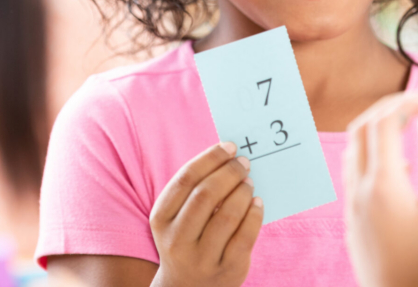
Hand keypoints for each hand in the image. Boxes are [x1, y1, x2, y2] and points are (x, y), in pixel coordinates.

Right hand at [149, 142, 263, 286]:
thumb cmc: (187, 239)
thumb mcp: (178, 217)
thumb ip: (195, 190)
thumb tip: (229, 157)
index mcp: (161, 219)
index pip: (185, 179)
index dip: (210, 158)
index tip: (229, 147)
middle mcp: (177, 240)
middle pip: (206, 195)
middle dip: (229, 173)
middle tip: (244, 163)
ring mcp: (202, 258)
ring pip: (227, 215)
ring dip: (242, 192)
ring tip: (248, 182)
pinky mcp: (227, 270)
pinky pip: (245, 236)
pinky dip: (254, 214)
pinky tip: (257, 203)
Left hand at [343, 93, 417, 286]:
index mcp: (383, 183)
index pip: (384, 123)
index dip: (403, 102)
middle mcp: (360, 188)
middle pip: (362, 129)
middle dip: (385, 109)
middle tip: (412, 104)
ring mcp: (352, 203)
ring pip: (354, 149)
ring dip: (375, 129)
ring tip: (405, 126)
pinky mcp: (352, 216)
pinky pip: (354, 170)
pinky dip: (372, 152)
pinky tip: (399, 166)